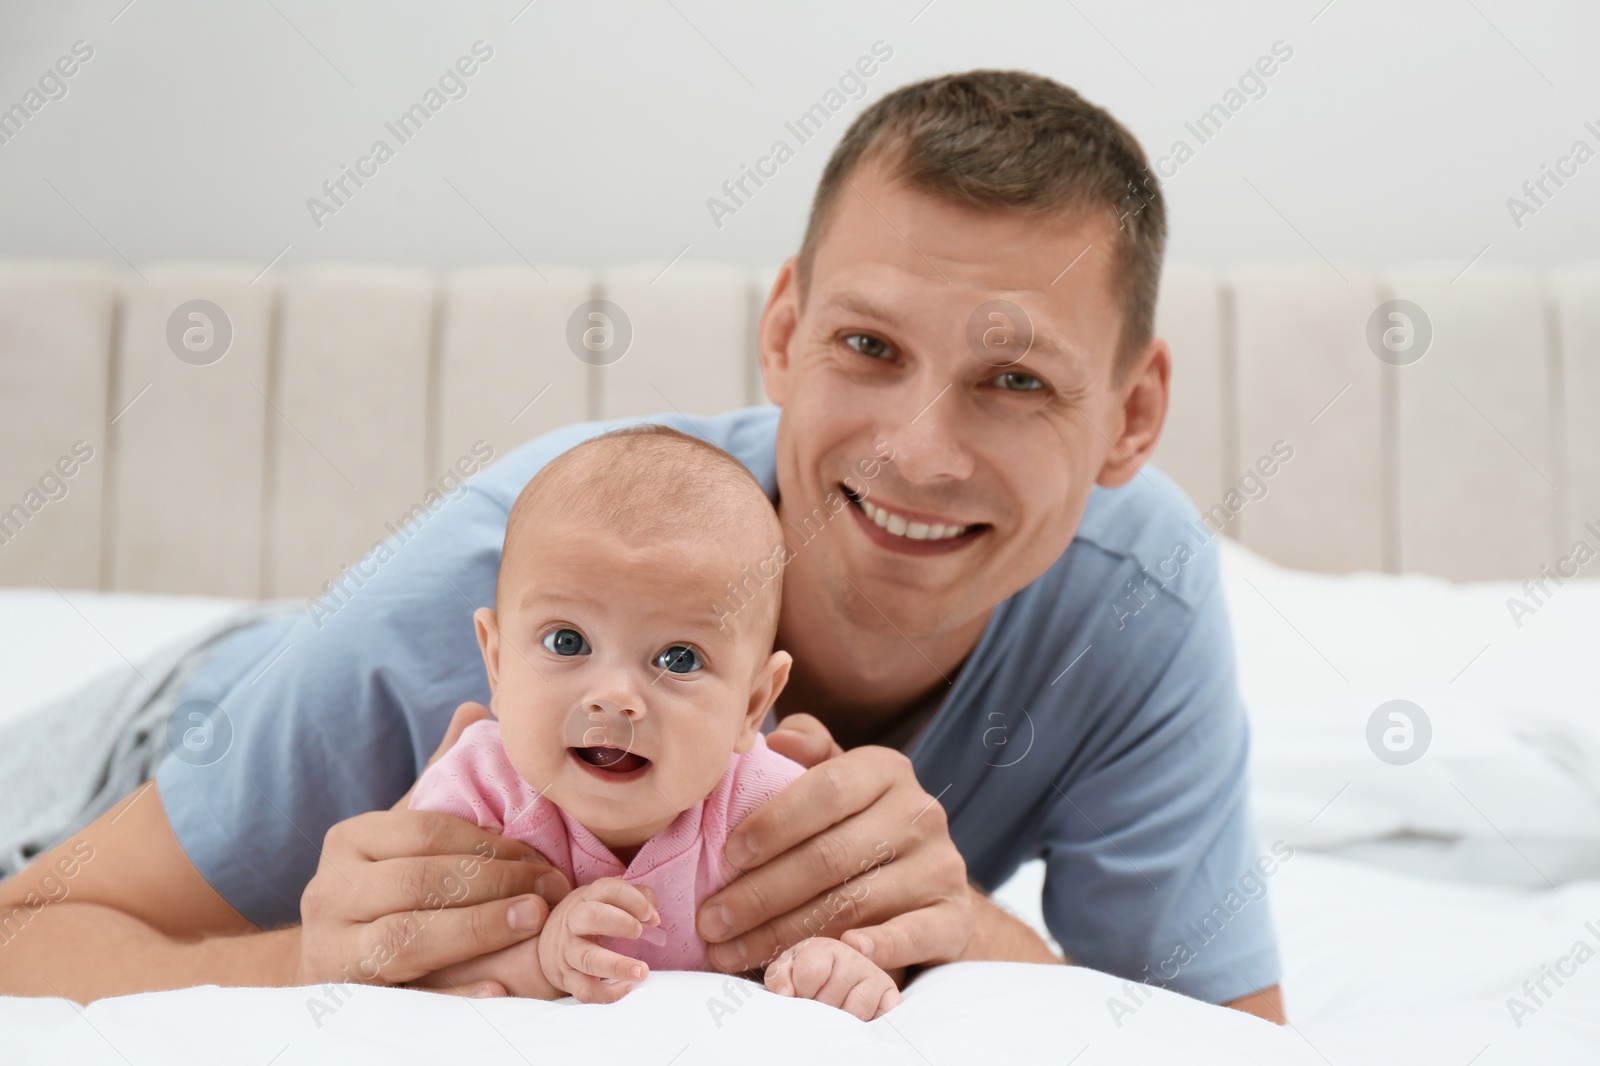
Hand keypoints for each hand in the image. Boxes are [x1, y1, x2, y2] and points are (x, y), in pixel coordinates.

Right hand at [296, 702, 573, 995]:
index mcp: (349, 841)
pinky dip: (455, 991)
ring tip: (535, 919)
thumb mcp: (403, 831)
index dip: (488, 845)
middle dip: (495, 886)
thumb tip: (476, 709)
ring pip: (410, 938)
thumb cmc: (384, 883)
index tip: (541, 855)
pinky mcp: (349, 994)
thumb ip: (440, 777)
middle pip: (420, 885)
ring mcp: (333, 947)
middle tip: (553, 887)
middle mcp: (330, 892)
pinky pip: (407, 994)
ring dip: (481, 930)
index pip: (425, 833)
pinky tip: (499, 986)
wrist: (329, 953)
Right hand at [538, 877, 659, 1003]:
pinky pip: (585, 990)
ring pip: (588, 959)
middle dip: (619, 922)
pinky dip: (607, 993)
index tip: (652, 916)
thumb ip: (633, 898)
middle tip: (640, 931)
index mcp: (586, 899)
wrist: (548, 948)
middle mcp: (574, 923)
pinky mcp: (568, 979)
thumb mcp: (604, 901)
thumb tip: (653, 911)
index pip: (607, 889)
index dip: (633, 899)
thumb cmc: (588, 920)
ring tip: (642, 971)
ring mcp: (569, 952)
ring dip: (617, 965)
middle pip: (591, 917)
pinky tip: (628, 987)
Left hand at [698, 713, 972, 974]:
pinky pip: (911, 936)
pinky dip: (873, 948)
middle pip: (831, 856)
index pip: (827, 789)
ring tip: (729, 952)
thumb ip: (806, 755)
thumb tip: (774, 738)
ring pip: (854, 904)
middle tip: (710, 920)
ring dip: (783, 934)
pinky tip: (829, 958)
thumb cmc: (859, 827)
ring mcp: (941, 868)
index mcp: (885, 771)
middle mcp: (921, 814)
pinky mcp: (954, 918)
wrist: (929, 886)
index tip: (727, 854)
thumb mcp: (836, 783)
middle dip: (760, 893)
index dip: (774, 822)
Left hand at [764, 936, 902, 1020]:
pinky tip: (860, 1027)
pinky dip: (873, 1026)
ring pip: (856, 1011)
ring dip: (842, 1022)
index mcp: (824, 948)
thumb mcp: (787, 974)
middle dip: (819, 1009)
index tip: (799, 995)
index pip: (810, 972)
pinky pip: (887, 1017)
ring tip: (835, 1018)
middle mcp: (854, 958)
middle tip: (817, 1009)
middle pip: (831, 997)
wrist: (834, 989)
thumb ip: (780, 976)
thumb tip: (786, 994)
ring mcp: (876, 978)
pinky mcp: (893, 999)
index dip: (801, 990)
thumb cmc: (805, 983)